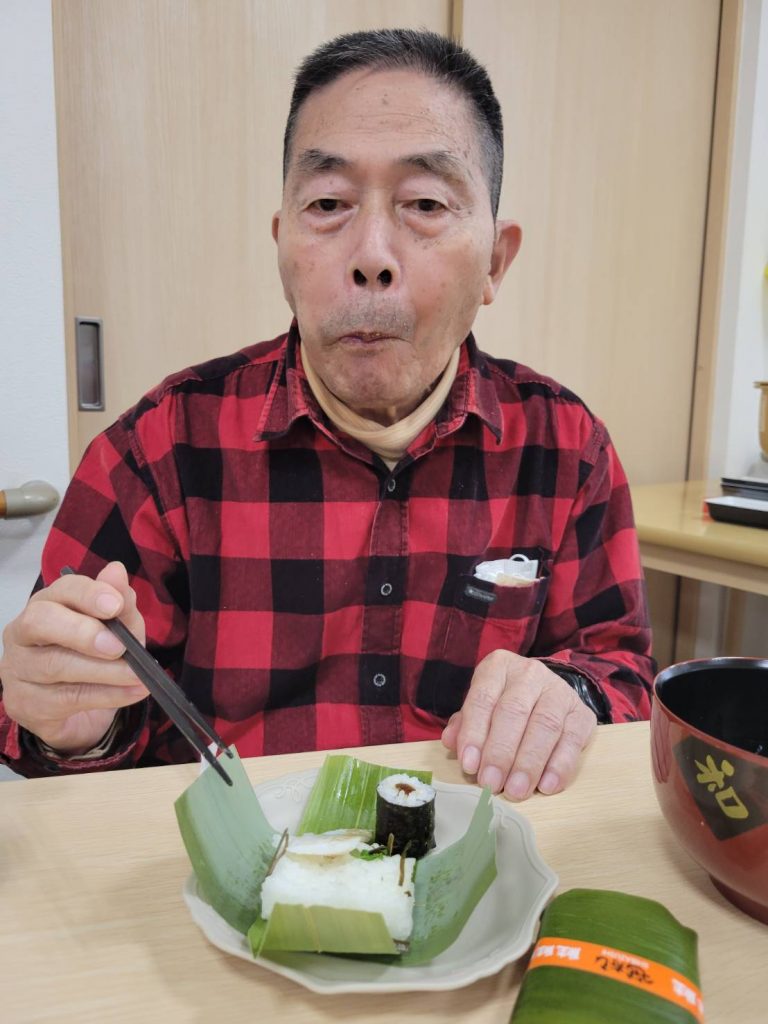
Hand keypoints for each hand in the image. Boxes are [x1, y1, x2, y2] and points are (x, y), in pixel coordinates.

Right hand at [0, 561, 147, 754]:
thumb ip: (120, 603)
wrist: (82, 711)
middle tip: (119, 646)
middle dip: (82, 632)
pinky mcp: (22, 702)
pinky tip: (131, 692)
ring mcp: (17, 669)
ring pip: (54, 664)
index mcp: (47, 604)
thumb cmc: (98, 658)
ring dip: (103, 671)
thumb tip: (116, 570)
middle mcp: (23, 632)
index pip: (61, 589)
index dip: (88, 595)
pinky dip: (104, 695)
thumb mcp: (121, 628)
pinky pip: (64, 698)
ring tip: (137, 675)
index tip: (116, 606)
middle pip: (40, 622)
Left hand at [441, 650, 596, 799]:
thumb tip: (451, 742)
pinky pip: (573, 740)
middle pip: (514, 712)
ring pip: (545, 726)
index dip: (474, 733)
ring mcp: (560, 691)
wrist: (545, 693)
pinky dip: (560, 766)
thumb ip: (465, 724)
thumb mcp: (480, 706)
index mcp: (499, 667)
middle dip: (501, 752)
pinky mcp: (583, 714)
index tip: (469, 765)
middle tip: (491, 783)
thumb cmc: (503, 703)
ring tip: (516, 790)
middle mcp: (530, 674)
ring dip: (529, 763)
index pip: (483, 698)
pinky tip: (546, 786)